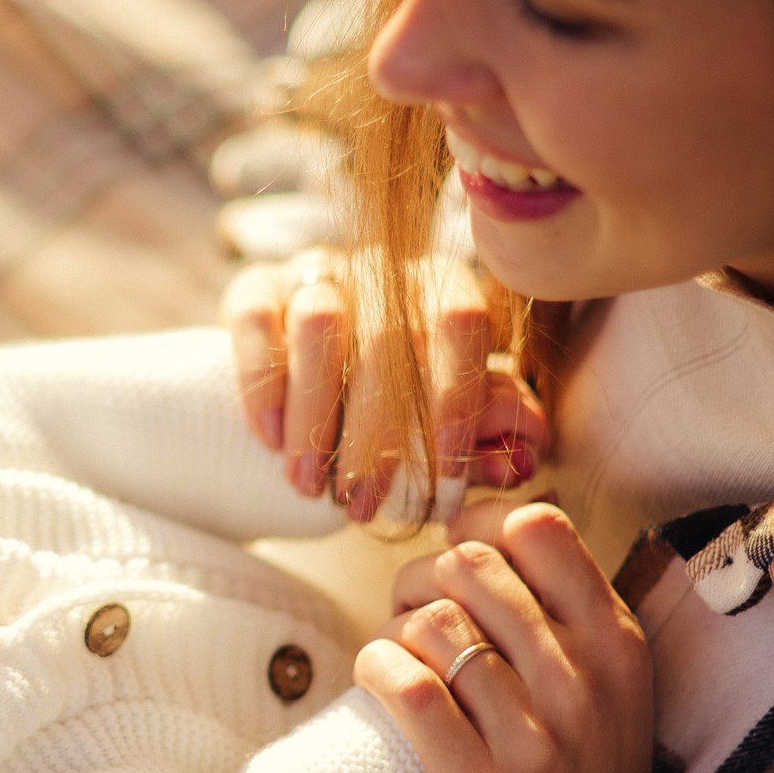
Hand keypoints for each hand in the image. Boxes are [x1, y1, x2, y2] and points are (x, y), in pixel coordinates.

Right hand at [219, 248, 545, 519]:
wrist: (307, 407)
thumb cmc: (393, 419)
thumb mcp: (442, 434)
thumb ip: (484, 445)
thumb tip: (518, 465)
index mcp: (445, 290)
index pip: (461, 320)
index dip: (457, 393)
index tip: (445, 469)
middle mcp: (384, 270)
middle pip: (388, 333)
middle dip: (377, 431)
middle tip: (365, 502)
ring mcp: (317, 272)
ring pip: (320, 322)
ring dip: (315, 412)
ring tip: (308, 482)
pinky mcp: (255, 286)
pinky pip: (256, 317)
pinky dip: (263, 382)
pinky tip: (270, 439)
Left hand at [356, 504, 722, 772]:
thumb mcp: (610, 690)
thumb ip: (565, 612)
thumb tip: (482, 527)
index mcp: (616, 646)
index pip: (537, 529)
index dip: (476, 529)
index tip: (453, 563)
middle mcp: (583, 685)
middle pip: (471, 567)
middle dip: (422, 579)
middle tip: (410, 616)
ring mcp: (534, 742)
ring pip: (435, 622)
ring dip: (396, 629)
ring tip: (398, 658)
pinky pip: (409, 688)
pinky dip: (378, 668)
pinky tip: (379, 681)